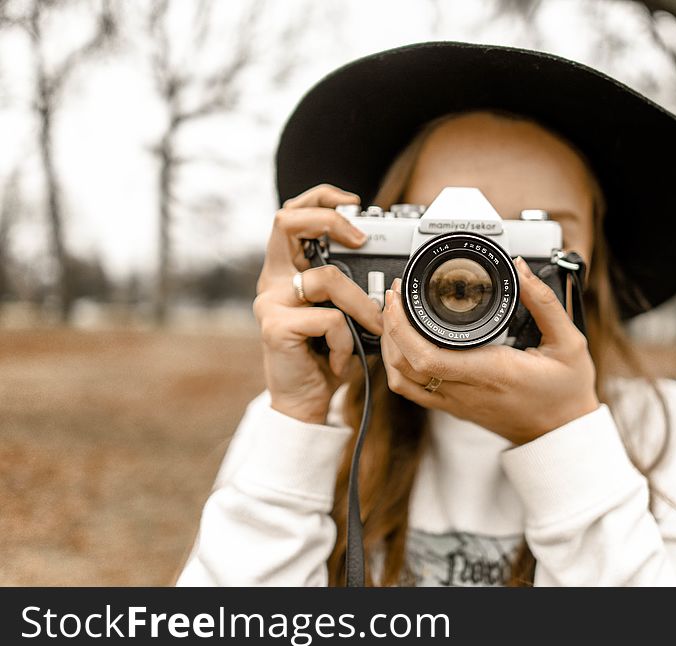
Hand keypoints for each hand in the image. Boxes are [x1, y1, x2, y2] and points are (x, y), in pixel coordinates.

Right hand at [253, 183, 382, 423]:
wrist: (306, 401)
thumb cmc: (327, 356)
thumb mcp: (342, 313)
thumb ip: (349, 287)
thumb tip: (388, 270)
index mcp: (286, 270)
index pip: (291, 215)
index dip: (320, 198)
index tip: (353, 203)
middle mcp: (272, 280)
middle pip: (287, 222)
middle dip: (329, 220)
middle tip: (361, 239)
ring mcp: (270, 302)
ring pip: (326, 279)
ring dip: (361, 306)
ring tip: (370, 330)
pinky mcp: (274, 327)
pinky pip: (330, 319)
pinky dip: (347, 341)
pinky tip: (342, 359)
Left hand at [380, 256, 599, 444]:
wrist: (563, 434)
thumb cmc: (566, 392)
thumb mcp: (570, 343)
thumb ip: (545, 303)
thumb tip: (521, 270)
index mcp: (491, 372)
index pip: (427, 356)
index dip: (401, 325)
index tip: (400, 295)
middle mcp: (467, 390)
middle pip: (404, 365)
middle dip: (389, 326)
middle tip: (395, 295)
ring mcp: (456, 403)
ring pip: (402, 381)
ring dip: (389, 347)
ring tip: (394, 316)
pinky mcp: (454, 408)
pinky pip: (413, 391)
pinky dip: (398, 366)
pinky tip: (404, 344)